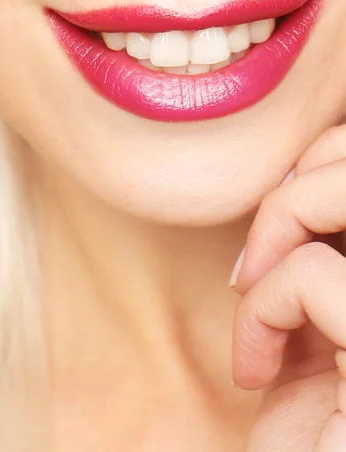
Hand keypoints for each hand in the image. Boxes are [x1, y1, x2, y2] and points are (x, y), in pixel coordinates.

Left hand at [231, 124, 345, 450]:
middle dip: (308, 179)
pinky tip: (256, 370)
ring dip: (282, 224)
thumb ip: (333, 244)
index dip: (332, 159)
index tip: (280, 227)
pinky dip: (262, 309)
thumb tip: (301, 169)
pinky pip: (316, 275)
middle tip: (259, 252)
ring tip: (251, 290)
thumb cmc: (316, 433)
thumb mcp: (325, 321)